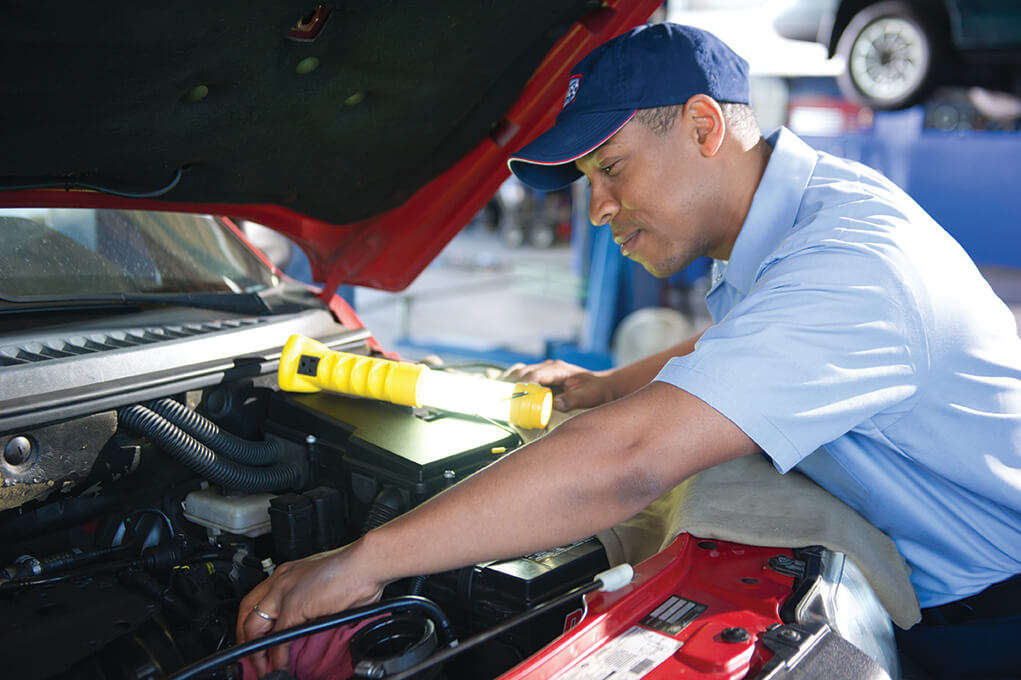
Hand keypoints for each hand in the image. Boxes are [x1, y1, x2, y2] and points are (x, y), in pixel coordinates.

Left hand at [236, 543, 383, 675]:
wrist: (367, 562)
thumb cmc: (356, 570)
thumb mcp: (323, 585)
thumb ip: (311, 602)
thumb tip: (312, 622)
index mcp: (288, 573)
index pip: (256, 599)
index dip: (250, 623)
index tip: (254, 639)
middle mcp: (281, 580)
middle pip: (246, 612)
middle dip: (242, 638)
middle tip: (250, 657)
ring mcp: (284, 592)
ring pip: (253, 626)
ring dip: (255, 651)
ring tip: (261, 666)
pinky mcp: (294, 606)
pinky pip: (279, 638)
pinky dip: (277, 656)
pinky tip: (281, 665)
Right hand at [503, 359, 615, 410]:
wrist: (603, 385)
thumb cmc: (597, 391)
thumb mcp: (588, 396)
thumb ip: (571, 400)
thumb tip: (555, 404)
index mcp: (557, 369)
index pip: (533, 375)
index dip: (520, 384)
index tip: (510, 395)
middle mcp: (547, 367)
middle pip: (521, 372)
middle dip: (508, 383)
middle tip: (496, 396)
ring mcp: (543, 370)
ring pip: (519, 372)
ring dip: (507, 381)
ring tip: (494, 393)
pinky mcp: (542, 377)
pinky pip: (522, 375)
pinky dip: (511, 381)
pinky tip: (501, 388)